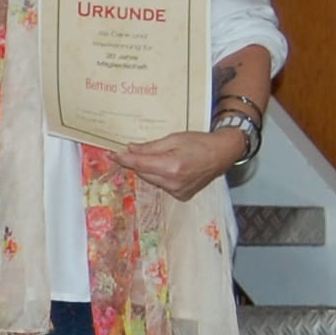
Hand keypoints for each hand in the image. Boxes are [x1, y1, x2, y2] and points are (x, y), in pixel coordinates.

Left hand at [115, 127, 246, 200]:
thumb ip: (150, 147)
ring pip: (151, 180)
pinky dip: (160, 177)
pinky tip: (170, 168)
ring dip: (149, 170)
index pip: (139, 164)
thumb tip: (130, 149)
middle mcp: (173, 183)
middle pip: (143, 173)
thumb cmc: (200, 142)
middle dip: (137, 162)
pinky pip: (161, 186)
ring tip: (162, 157)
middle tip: (134, 151)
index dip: (124, 159)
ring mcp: (178, 192)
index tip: (113, 154)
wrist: (222, 154)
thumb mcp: (174, 138)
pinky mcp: (181, 196)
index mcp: (171, 166)